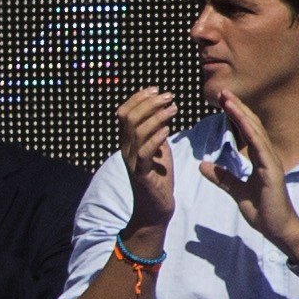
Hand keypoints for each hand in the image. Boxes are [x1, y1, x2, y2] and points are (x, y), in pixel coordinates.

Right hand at [117, 88, 178, 231]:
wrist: (155, 208)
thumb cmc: (158, 178)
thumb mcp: (157, 149)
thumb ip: (156, 132)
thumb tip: (162, 111)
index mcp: (127, 142)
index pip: (123, 113)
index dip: (138, 98)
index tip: (157, 89)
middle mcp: (125, 150)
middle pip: (127, 118)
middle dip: (148, 103)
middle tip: (169, 97)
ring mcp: (132, 162)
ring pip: (136, 132)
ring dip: (156, 116)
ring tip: (174, 109)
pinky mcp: (142, 174)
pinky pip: (144, 152)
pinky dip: (156, 138)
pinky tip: (169, 130)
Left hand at [200, 91, 298, 260]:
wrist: (277, 228)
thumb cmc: (263, 210)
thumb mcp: (236, 191)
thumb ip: (222, 177)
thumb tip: (203, 165)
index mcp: (259, 159)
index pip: (246, 132)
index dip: (235, 116)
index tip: (221, 102)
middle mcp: (267, 156)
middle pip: (252, 127)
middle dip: (238, 108)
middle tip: (223, 92)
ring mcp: (272, 163)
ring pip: (257, 133)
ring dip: (243, 116)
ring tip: (229, 101)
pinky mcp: (272, 172)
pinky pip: (261, 150)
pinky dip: (252, 136)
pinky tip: (244, 124)